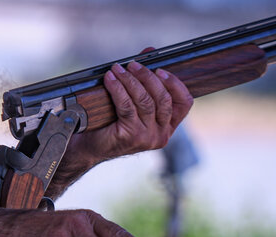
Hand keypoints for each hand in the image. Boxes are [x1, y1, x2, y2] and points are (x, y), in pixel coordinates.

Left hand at [73, 47, 192, 160]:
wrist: (91, 146)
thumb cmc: (112, 123)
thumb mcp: (132, 101)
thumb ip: (144, 78)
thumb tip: (150, 51)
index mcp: (167, 127)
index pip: (184, 103)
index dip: (175, 84)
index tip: (161, 70)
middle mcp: (161, 134)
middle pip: (163, 99)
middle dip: (147, 77)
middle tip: (133, 64)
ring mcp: (147, 137)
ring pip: (145, 101)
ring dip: (130, 81)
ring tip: (118, 69)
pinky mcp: (131, 136)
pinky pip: (127, 107)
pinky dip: (118, 89)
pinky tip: (110, 79)